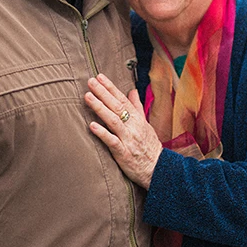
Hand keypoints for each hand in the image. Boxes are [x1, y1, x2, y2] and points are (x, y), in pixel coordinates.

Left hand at [85, 73, 162, 189]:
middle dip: (103, 92)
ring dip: (100, 108)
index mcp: (137, 118)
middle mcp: (133, 126)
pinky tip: (91, 125)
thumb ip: (137, 107)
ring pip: (113, 120)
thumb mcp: (145, 124)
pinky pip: (112, 141)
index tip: (100, 77)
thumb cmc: (149, 146)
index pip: (123, 99)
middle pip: (117, 106)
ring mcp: (128, 139)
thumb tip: (132, 91)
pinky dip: (102, 133)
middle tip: (90, 81)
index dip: (111, 87)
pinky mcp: (123, 153)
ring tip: (88, 97)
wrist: (158, 169)